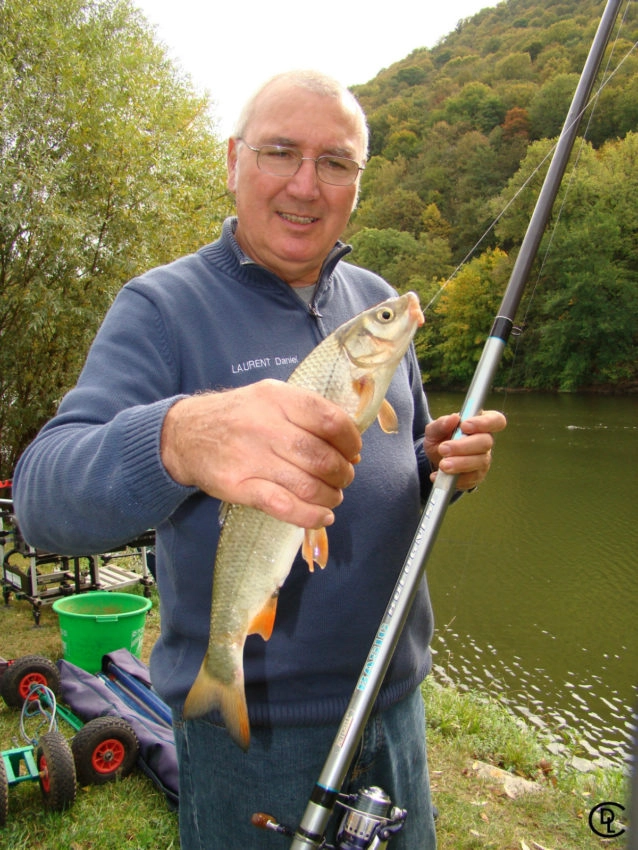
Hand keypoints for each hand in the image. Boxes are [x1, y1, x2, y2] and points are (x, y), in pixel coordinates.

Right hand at [160, 379, 361, 528]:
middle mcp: (264, 426)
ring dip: (330, 496)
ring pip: (306, 485)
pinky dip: (309, 516)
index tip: (353, 452)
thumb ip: (308, 414)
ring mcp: (250, 457)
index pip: (329, 420)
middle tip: (343, 478)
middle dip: (342, 473)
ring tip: (332, 497)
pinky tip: (321, 517)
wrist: (186, 434)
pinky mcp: (238, 486)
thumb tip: (350, 448)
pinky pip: (283, 506)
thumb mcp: (271, 397)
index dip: (350, 441)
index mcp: (278, 399)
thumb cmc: (239, 416)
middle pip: (321, 457)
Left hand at [423, 410, 506, 490]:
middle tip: (443, 448)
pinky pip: (470, 479)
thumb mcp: (435, 429)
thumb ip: (441, 424)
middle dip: (464, 446)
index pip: (496, 420)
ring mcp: (483, 460)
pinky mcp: (477, 476)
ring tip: (443, 465)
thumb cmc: (440, 439)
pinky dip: (453, 478)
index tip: (464, 426)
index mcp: (480, 424)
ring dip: (460, 463)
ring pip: (480, 462)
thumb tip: (453, 418)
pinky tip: (439, 476)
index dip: (485, 423)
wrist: (434, 460)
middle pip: (486, 442)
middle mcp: (486, 441)